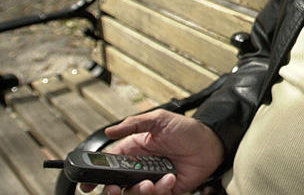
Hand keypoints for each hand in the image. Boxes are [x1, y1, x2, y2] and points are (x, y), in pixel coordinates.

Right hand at [79, 109, 223, 194]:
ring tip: (150, 182)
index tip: (88, 184)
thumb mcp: (160, 120)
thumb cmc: (186, 129)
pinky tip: (170, 178)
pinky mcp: (166, 189)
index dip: (96, 176)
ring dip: (139, 191)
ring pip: (134, 194)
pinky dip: (161, 190)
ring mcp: (153, 179)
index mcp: (134, 150)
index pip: (109, 165)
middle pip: (117, 185)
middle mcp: (140, 167)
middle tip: (115, 189)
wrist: (211, 143)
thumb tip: (110, 130)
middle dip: (112, 190)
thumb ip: (134, 124)